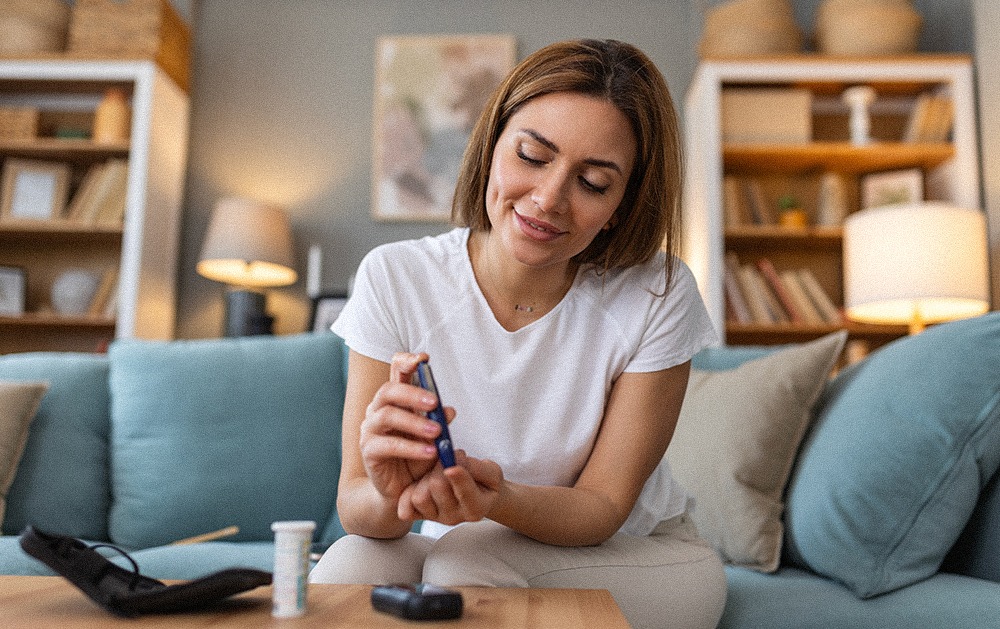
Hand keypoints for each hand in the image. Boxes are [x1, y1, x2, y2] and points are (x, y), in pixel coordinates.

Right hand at [359, 352, 454, 502]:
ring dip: (414, 422)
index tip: (424, 359)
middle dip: (413, 393)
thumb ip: (439, 421)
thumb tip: (450, 410)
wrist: (403, 489)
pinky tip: (430, 452)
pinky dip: (411, 447)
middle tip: (435, 402)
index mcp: (395, 399)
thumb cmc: (419, 457)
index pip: (395, 372)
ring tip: (437, 432)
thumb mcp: (434, 437)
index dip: (406, 362)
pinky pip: (387, 445)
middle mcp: (378, 410)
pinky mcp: (369, 451)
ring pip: (387, 415)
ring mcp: (370, 429)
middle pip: (389, 390)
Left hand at [397, 451, 503, 524]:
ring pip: (420, 497)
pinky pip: (406, 507)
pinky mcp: (419, 516)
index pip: (465, 494)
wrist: (475, 492)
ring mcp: (435, 518)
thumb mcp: (491, 472)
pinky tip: (420, 482)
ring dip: (425, 477)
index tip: (452, 465)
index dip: (458, 478)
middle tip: (446, 456)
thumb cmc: (483, 481)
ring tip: (435, 471)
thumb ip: (476, 467)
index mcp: (476, 508)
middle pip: (438, 487)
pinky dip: (409, 491)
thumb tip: (455, 459)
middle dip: (440, 466)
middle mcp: (454, 517)